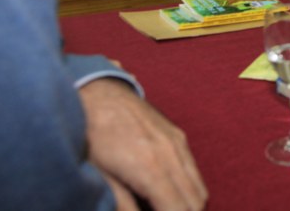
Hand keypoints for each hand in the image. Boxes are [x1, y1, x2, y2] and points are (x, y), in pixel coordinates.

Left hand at [79, 78, 207, 210]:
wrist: (95, 90)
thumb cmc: (89, 135)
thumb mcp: (98, 177)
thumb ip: (122, 204)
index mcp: (150, 168)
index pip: (178, 210)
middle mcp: (171, 154)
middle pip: (196, 202)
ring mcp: (177, 142)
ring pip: (199, 189)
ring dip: (190, 207)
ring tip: (168, 209)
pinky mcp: (177, 135)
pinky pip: (194, 171)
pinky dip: (189, 190)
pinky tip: (168, 197)